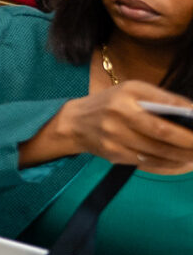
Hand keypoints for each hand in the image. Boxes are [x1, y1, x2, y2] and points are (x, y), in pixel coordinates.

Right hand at [53, 82, 192, 172]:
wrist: (74, 123)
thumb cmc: (109, 103)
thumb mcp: (131, 90)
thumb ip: (160, 98)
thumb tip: (191, 111)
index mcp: (125, 96)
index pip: (162, 106)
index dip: (186, 115)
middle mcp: (118, 117)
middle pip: (162, 133)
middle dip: (189, 141)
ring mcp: (115, 139)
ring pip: (157, 151)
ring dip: (182, 156)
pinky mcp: (114, 155)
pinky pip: (147, 162)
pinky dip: (168, 164)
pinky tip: (181, 162)